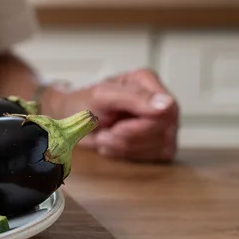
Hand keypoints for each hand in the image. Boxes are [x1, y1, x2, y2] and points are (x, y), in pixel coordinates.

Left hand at [47, 69, 178, 162]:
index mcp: (147, 82)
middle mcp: (161, 102)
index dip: (140, 126)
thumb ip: (133, 97)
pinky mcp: (161, 144)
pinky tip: (115, 145)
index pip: (166, 111)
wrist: (72, 123)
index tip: (115, 128)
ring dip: (125, 148)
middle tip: (105, 133)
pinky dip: (129, 155)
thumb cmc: (84, 105)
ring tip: (107, 137)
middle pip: (162, 131)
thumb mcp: (101, 97)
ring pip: (159, 146)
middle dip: (127, 138)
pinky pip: (154, 157)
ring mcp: (165, 125)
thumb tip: (167, 104)